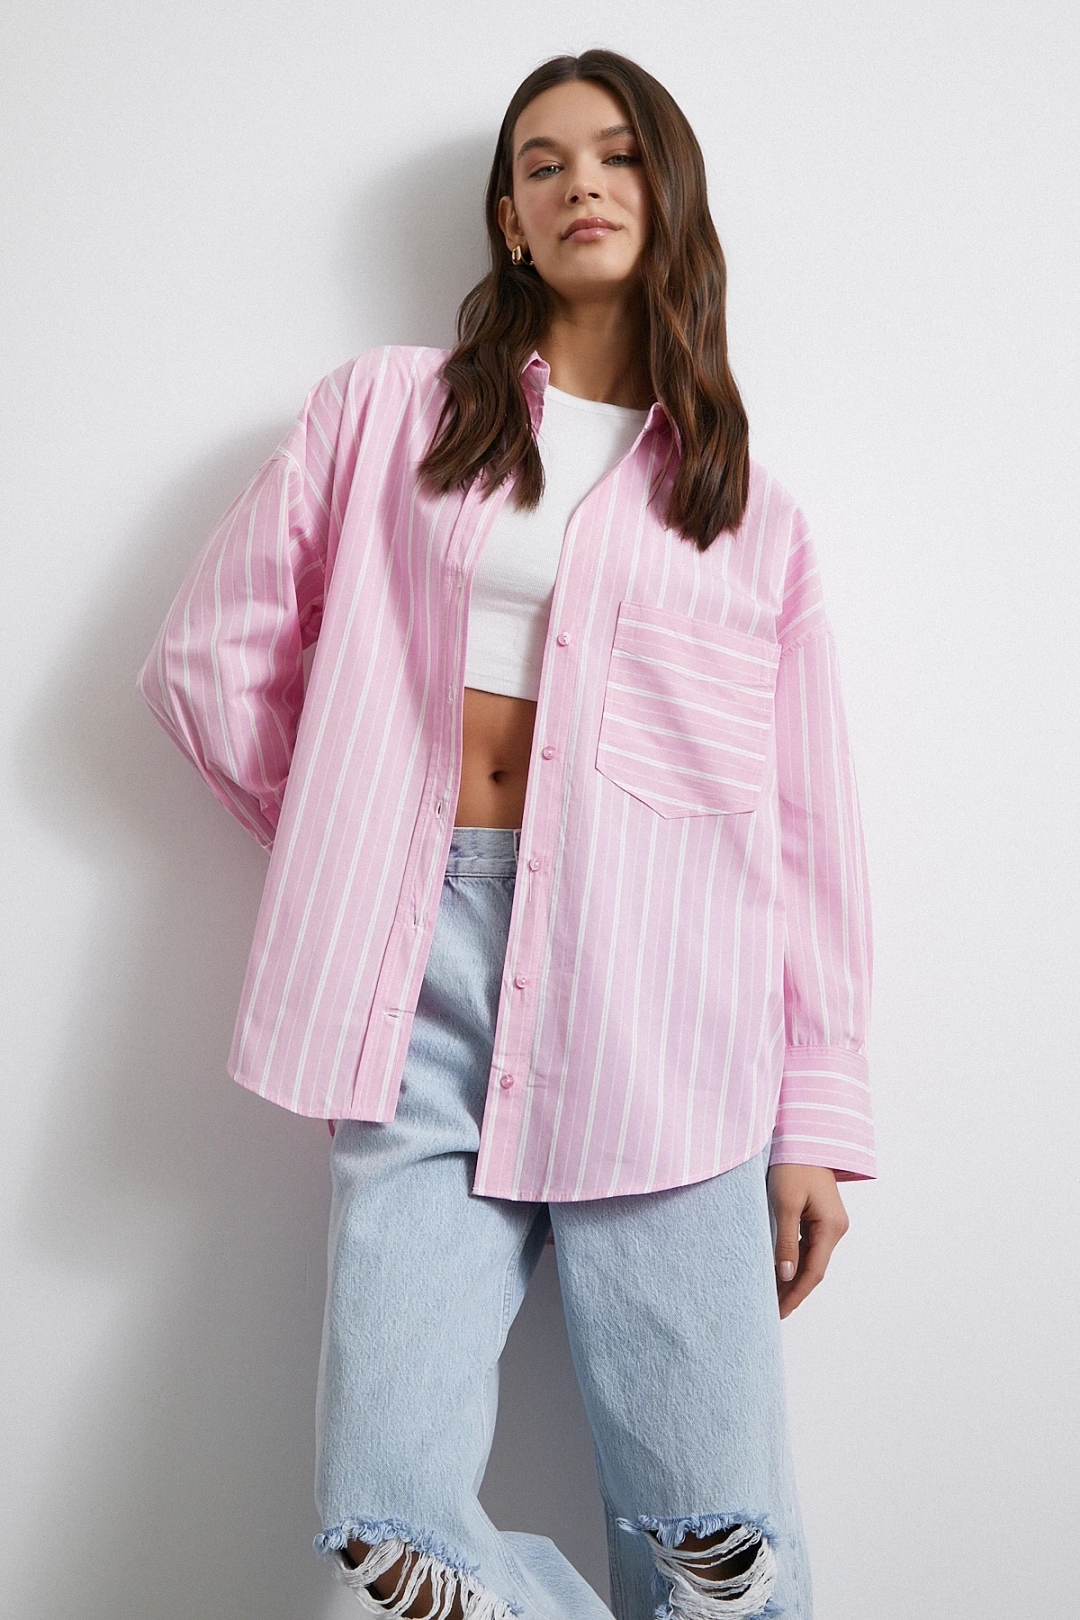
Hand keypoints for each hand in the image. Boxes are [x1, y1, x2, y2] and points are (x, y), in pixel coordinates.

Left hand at [767, 1163, 849, 1317]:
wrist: (803, 1137)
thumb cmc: (792, 1165)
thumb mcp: (784, 1203)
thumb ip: (786, 1240)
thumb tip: (785, 1274)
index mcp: (831, 1226)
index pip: (814, 1272)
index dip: (796, 1294)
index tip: (779, 1312)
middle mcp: (836, 1228)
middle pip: (814, 1268)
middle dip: (794, 1290)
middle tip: (772, 1311)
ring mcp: (830, 1223)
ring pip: (811, 1259)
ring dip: (793, 1277)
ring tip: (772, 1296)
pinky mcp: (821, 1217)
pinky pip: (809, 1245)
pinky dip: (795, 1260)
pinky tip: (780, 1271)